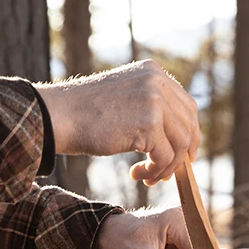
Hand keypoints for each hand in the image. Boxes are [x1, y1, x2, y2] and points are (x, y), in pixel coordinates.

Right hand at [35, 61, 200, 185]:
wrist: (59, 116)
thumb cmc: (86, 114)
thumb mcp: (124, 98)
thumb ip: (150, 107)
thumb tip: (177, 137)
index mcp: (153, 72)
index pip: (187, 106)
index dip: (189, 134)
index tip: (182, 155)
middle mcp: (157, 82)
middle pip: (189, 125)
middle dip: (182, 154)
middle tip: (167, 173)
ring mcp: (154, 101)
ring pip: (180, 144)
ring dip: (167, 167)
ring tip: (148, 177)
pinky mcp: (148, 124)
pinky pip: (165, 157)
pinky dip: (155, 171)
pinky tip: (139, 175)